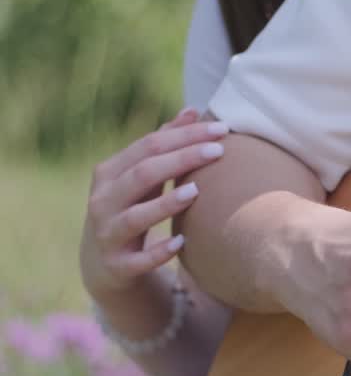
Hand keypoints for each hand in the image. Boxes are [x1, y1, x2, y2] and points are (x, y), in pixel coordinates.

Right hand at [80, 108, 228, 298]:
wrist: (104, 264)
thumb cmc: (132, 208)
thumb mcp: (142, 177)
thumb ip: (165, 145)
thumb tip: (193, 110)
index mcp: (111, 173)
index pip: (149, 146)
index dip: (184, 135)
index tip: (221, 129)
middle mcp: (104, 200)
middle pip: (143, 173)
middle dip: (181, 159)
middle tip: (219, 151)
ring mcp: (108, 233)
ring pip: (135, 216)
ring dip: (165, 204)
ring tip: (196, 192)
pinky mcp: (118, 265)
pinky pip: (138, 259)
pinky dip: (158, 251)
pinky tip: (181, 242)